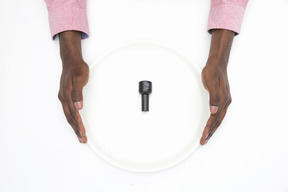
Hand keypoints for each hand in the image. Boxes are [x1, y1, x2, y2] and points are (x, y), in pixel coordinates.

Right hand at [57, 31, 88, 143]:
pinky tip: (75, 124)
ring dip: (74, 126)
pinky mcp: (66, 96)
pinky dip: (72, 120)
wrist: (71, 60)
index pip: (73, 113)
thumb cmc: (77, 67)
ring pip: (68, 116)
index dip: (78, 124)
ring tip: (80, 136)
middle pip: (69, 117)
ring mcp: (64, 97)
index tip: (83, 133)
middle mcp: (63, 97)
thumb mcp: (80, 77)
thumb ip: (78, 92)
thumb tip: (78, 106)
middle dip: (76, 130)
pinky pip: (69, 111)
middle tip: (82, 139)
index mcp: (67, 94)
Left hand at [200, 29, 233, 144]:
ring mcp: (224, 101)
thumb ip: (213, 98)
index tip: (204, 136)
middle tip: (203, 141)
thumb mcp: (211, 84)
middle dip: (211, 132)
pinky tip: (211, 125)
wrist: (217, 63)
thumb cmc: (213, 72)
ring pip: (218, 119)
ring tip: (206, 137)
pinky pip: (218, 114)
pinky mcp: (221, 99)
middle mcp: (225, 102)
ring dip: (212, 128)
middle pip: (218, 121)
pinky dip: (214, 122)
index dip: (209, 128)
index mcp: (224, 100)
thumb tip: (214, 111)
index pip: (215, 118)